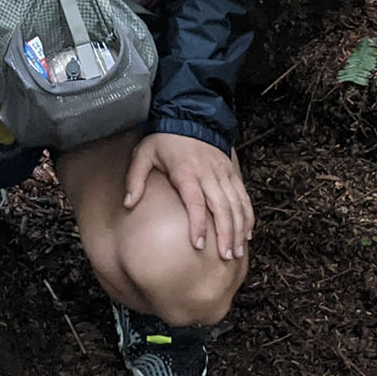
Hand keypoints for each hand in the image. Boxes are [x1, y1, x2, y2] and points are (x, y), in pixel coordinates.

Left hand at [122, 133, 252, 262]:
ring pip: (236, 205)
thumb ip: (135, 179)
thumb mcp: (143, 154)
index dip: (198, 224)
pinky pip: (243, 197)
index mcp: (186, 171)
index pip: (195, 202)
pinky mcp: (232, 173)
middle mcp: (208, 174)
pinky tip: (247, 235)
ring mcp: (223, 173)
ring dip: (238, 230)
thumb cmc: (164, 140)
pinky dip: (248, 216)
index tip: (198, 245)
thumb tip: (128, 204)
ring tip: (235, 252)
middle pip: (221, 208)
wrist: (190, 118)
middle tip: (224, 258)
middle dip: (225, 234)